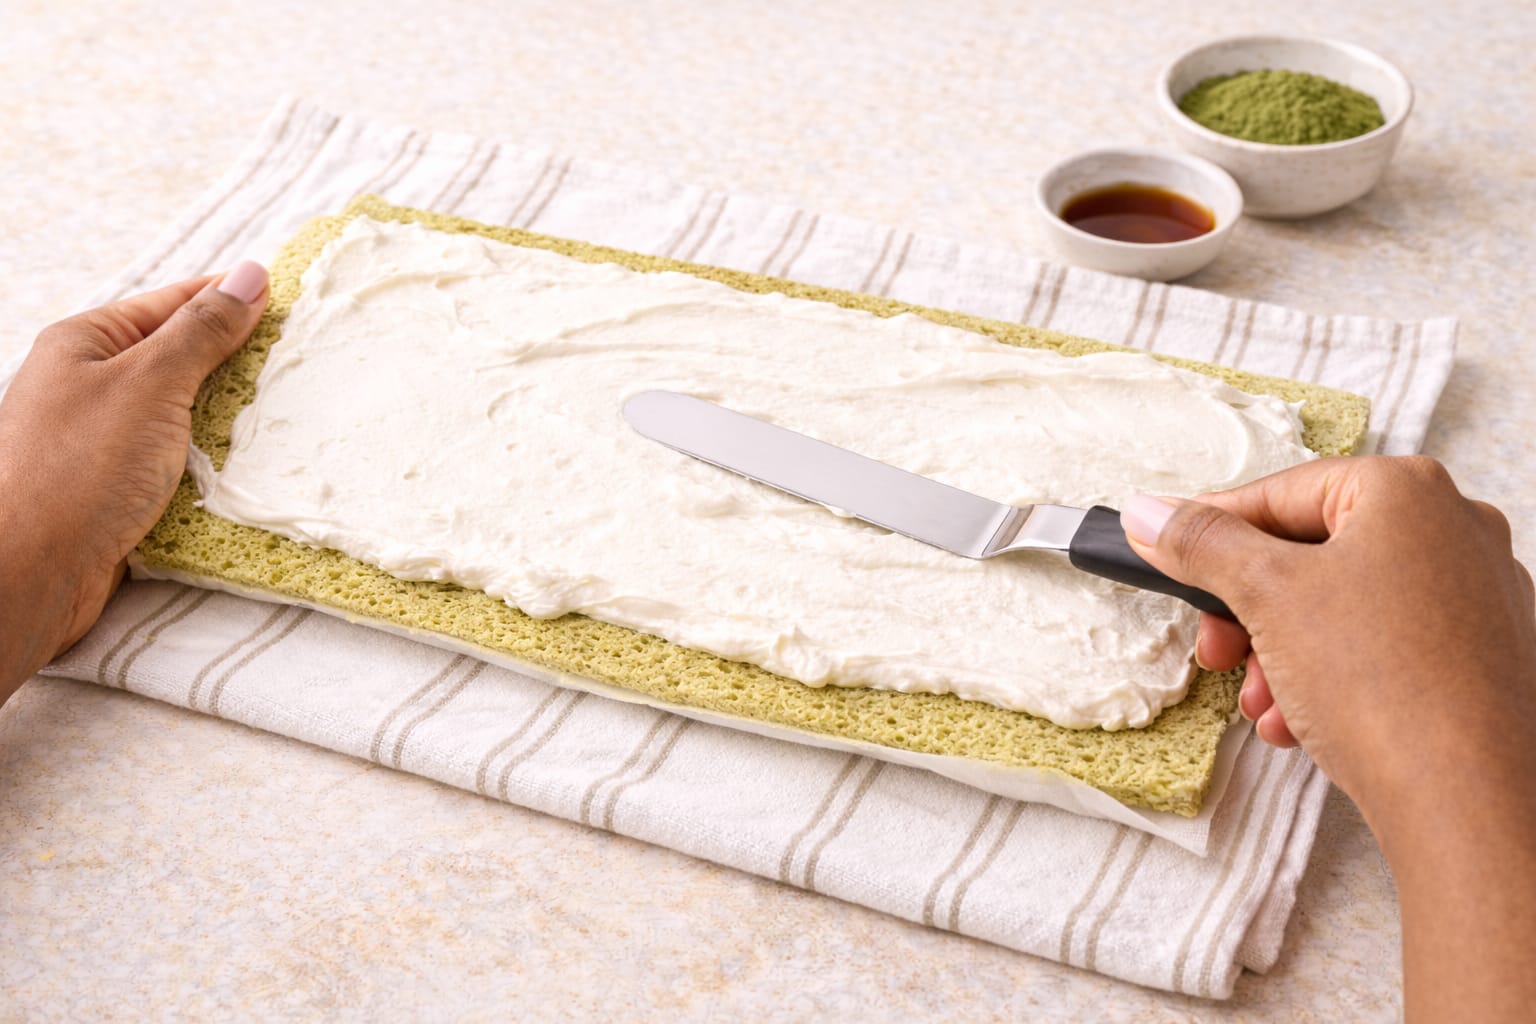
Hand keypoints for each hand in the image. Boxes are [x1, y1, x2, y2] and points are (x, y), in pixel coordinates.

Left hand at [0, 262, 268, 702]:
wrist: (30, 572)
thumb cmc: (79, 470)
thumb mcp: (151, 383)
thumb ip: (203, 331)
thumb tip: (250, 276)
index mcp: (86, 342)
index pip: (173, 303)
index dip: (231, 301)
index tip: (290, 304)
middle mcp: (88, 385)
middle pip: (179, 358)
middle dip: (236, 365)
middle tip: (296, 365)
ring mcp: (102, 439)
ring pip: (182, 415)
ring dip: (226, 421)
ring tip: (279, 420)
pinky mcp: (115, 489)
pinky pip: (176, 462)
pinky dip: (210, 464)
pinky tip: (242, 471)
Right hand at [1121, 456, 1535, 1022]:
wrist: (1469, 799)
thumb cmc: (1383, 683)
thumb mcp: (1265, 595)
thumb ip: (1200, 544)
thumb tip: (1151, 514)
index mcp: (1408, 491)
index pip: (1280, 493)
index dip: (1213, 533)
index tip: (1171, 559)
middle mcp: (1456, 529)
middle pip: (1312, 552)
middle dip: (1251, 612)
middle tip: (1217, 649)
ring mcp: (1479, 595)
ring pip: (1345, 606)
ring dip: (1283, 654)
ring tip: (1262, 703)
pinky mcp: (1484, 656)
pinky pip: (1386, 647)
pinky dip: (1333, 676)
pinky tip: (1303, 722)